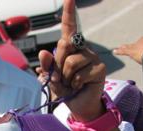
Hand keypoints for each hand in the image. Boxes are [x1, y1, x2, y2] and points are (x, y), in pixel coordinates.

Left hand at [37, 0, 106, 121]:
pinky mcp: (99, 68)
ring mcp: (92, 57)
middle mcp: (83, 49)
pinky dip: (75, 84)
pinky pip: (79, 73)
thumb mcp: (52, 78)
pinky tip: (79, 86)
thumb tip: (43, 53)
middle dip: (57, 64)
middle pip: (64, 45)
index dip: (69, 12)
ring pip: (70, 62)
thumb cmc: (66, 90)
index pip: (70, 27)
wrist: (80, 107)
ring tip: (71, 83)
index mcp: (71, 48)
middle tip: (62, 77)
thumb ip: (48, 66)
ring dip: (66, 77)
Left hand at [113, 34, 142, 63]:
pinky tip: (114, 51)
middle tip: (136, 54)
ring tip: (120, 49)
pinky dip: (119, 51)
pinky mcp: (132, 51)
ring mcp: (137, 45)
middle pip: (138, 44)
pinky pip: (124, 51)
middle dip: (136, 48)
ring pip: (130, 46)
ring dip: (125, 48)